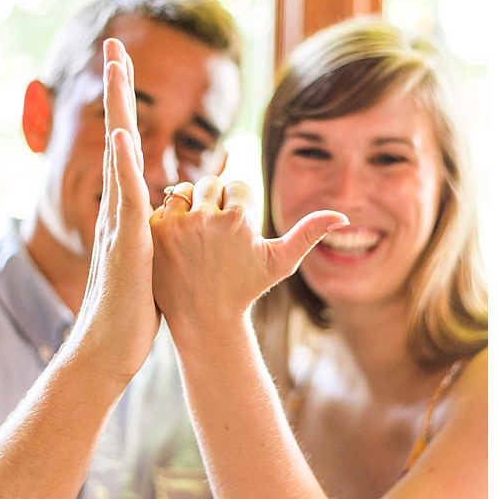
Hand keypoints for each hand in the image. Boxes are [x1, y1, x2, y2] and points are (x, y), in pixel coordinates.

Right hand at [69, 38, 161, 380]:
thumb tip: (165, 216)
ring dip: (116, 109)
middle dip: (117, 89)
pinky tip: (121, 137)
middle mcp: (117, 207)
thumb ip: (152, 234)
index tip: (125, 68)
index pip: (128, 145)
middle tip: (114, 44)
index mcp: (128, 209)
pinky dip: (122, 165)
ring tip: (115, 69)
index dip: (127, 107)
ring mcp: (118, 222)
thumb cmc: (132, 311)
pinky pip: (125, 198)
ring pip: (117, 154)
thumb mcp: (147, 261)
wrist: (110, 347)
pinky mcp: (125, 243)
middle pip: (117, 133)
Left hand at [149, 176, 345, 343]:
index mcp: (237, 219)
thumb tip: (344, 216)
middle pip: (210, 182)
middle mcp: (205, 218)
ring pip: (184, 189)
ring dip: (191, 203)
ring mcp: (176, 224)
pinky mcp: (154, 232)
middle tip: (215, 228)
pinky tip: (178, 238)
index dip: (239, 204)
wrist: (204, 317)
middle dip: (215, 200)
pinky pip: (162, 205)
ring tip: (197, 230)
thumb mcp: (280, 263)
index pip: (238, 185)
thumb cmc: (246, 288)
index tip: (237, 227)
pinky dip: (170, 216)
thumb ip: (308, 234)